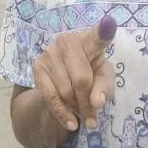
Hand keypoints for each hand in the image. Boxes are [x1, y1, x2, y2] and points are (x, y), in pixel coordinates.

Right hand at [32, 16, 116, 133]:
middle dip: (88, 103)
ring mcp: (50, 52)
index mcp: (89, 41)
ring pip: (66, 92)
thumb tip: (96, 102)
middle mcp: (67, 41)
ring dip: (76, 109)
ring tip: (81, 113)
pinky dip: (63, 114)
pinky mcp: (37, 66)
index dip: (103, 32)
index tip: (110, 24)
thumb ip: (104, 89)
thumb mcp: (103, 79)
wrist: (61, 77)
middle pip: (81, 80)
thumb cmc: (90, 73)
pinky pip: (51, 97)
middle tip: (93, 118)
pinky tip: (71, 123)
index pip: (97, 38)